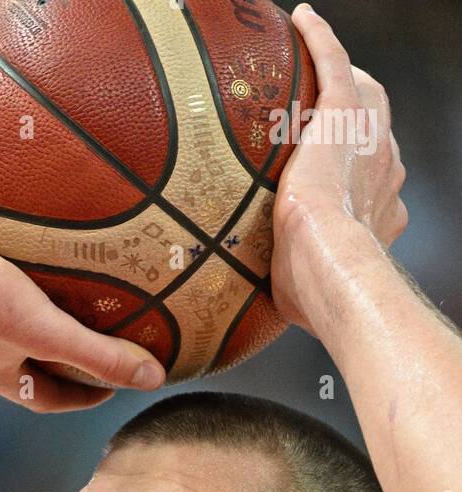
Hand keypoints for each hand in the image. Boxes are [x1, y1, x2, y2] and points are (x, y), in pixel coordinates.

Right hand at [0, 197, 165, 411]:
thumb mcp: (48, 329)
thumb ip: (99, 354)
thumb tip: (153, 377)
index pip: (48, 399)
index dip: (83, 396)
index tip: (109, 386)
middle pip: (23, 367)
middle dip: (57, 360)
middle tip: (88, 343)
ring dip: (26, 322)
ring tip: (53, 298)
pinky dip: (0, 285)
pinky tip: (10, 258)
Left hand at [271, 5, 408, 333]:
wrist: (326, 265)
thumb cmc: (315, 290)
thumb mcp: (305, 289)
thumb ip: (294, 285)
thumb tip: (260, 307)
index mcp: (381, 212)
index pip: (370, 183)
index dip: (352, 179)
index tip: (331, 182)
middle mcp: (386, 173)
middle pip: (371, 136)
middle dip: (351, 129)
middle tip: (319, 128)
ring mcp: (369, 140)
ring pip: (359, 94)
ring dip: (337, 79)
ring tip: (310, 65)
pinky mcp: (344, 112)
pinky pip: (333, 63)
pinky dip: (320, 40)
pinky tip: (302, 19)